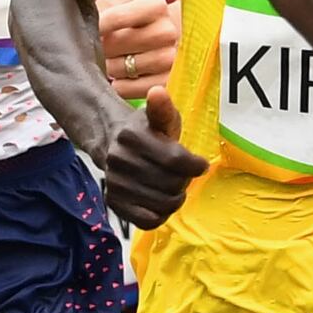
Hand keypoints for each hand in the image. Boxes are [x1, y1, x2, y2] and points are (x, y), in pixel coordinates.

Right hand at [93, 91, 207, 228]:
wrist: (111, 142)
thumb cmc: (144, 130)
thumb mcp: (157, 116)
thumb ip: (163, 108)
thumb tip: (158, 92)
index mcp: (132, 137)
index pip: (175, 160)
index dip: (195, 166)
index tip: (201, 165)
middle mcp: (120, 161)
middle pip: (171, 184)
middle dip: (185, 181)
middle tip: (184, 175)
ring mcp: (115, 184)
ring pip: (162, 204)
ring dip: (176, 198)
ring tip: (175, 188)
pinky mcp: (114, 202)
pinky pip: (146, 220)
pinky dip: (160, 215)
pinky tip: (162, 202)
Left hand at [94, 0, 180, 98]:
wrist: (161, 37)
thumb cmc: (132, 16)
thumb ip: (105, 5)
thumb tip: (88, 23)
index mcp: (155, 6)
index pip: (117, 17)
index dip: (97, 26)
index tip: (86, 30)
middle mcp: (167, 32)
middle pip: (118, 44)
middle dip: (102, 47)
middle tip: (101, 47)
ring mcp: (169, 58)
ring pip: (123, 68)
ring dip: (110, 67)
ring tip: (112, 60)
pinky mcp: (166, 82)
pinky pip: (130, 89)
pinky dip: (119, 86)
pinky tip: (119, 78)